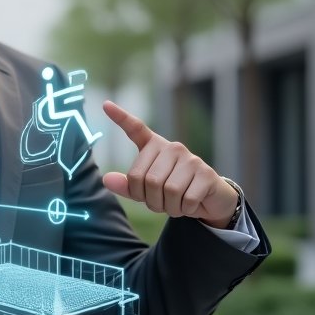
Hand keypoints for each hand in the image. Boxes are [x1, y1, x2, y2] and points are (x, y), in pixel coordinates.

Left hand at [101, 101, 238, 227]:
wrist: (209, 200)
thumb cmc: (174, 192)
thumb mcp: (148, 191)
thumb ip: (128, 186)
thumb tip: (106, 179)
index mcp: (154, 147)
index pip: (136, 129)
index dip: (121, 117)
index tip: (105, 105)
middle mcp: (172, 147)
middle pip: (148, 180)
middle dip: (151, 200)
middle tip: (162, 202)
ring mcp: (190, 159)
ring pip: (168, 191)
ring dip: (169, 207)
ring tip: (176, 203)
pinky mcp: (206, 173)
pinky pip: (186, 199)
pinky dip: (185, 209)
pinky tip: (190, 204)